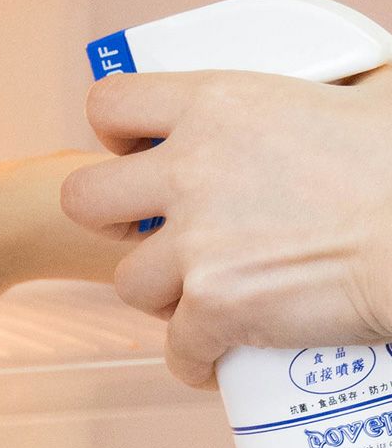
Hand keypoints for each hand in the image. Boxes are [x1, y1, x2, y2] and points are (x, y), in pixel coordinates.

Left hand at [60, 67, 391, 387]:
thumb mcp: (363, 96)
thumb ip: (325, 94)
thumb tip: (348, 87)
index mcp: (217, 105)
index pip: (111, 105)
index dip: (112, 134)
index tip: (134, 155)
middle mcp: (192, 171)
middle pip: (83, 199)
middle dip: (108, 222)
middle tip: (146, 233)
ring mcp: (197, 244)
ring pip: (129, 284)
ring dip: (160, 295)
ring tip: (198, 297)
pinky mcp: (215, 307)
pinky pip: (175, 349)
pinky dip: (193, 360)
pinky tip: (215, 358)